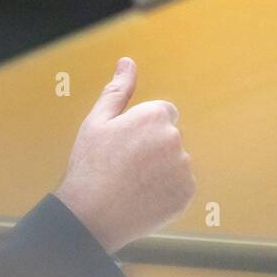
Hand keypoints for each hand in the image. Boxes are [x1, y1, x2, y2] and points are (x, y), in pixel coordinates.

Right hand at [55, 57, 194, 253]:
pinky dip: (164, 191)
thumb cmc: (90, 165)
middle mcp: (175, 138)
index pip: (162, 113)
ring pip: (175, 162)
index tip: (123, 145)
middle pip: (169, 137)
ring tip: (131, 184)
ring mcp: (183, 168)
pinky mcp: (186, 193)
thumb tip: (127, 62)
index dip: (141, 128)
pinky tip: (141, 197)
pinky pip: (179, 186)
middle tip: (123, 166)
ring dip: (159, 169)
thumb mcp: (96, 122)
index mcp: (154, 116)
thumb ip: (117, 90)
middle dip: (152, 147)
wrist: (92, 214)